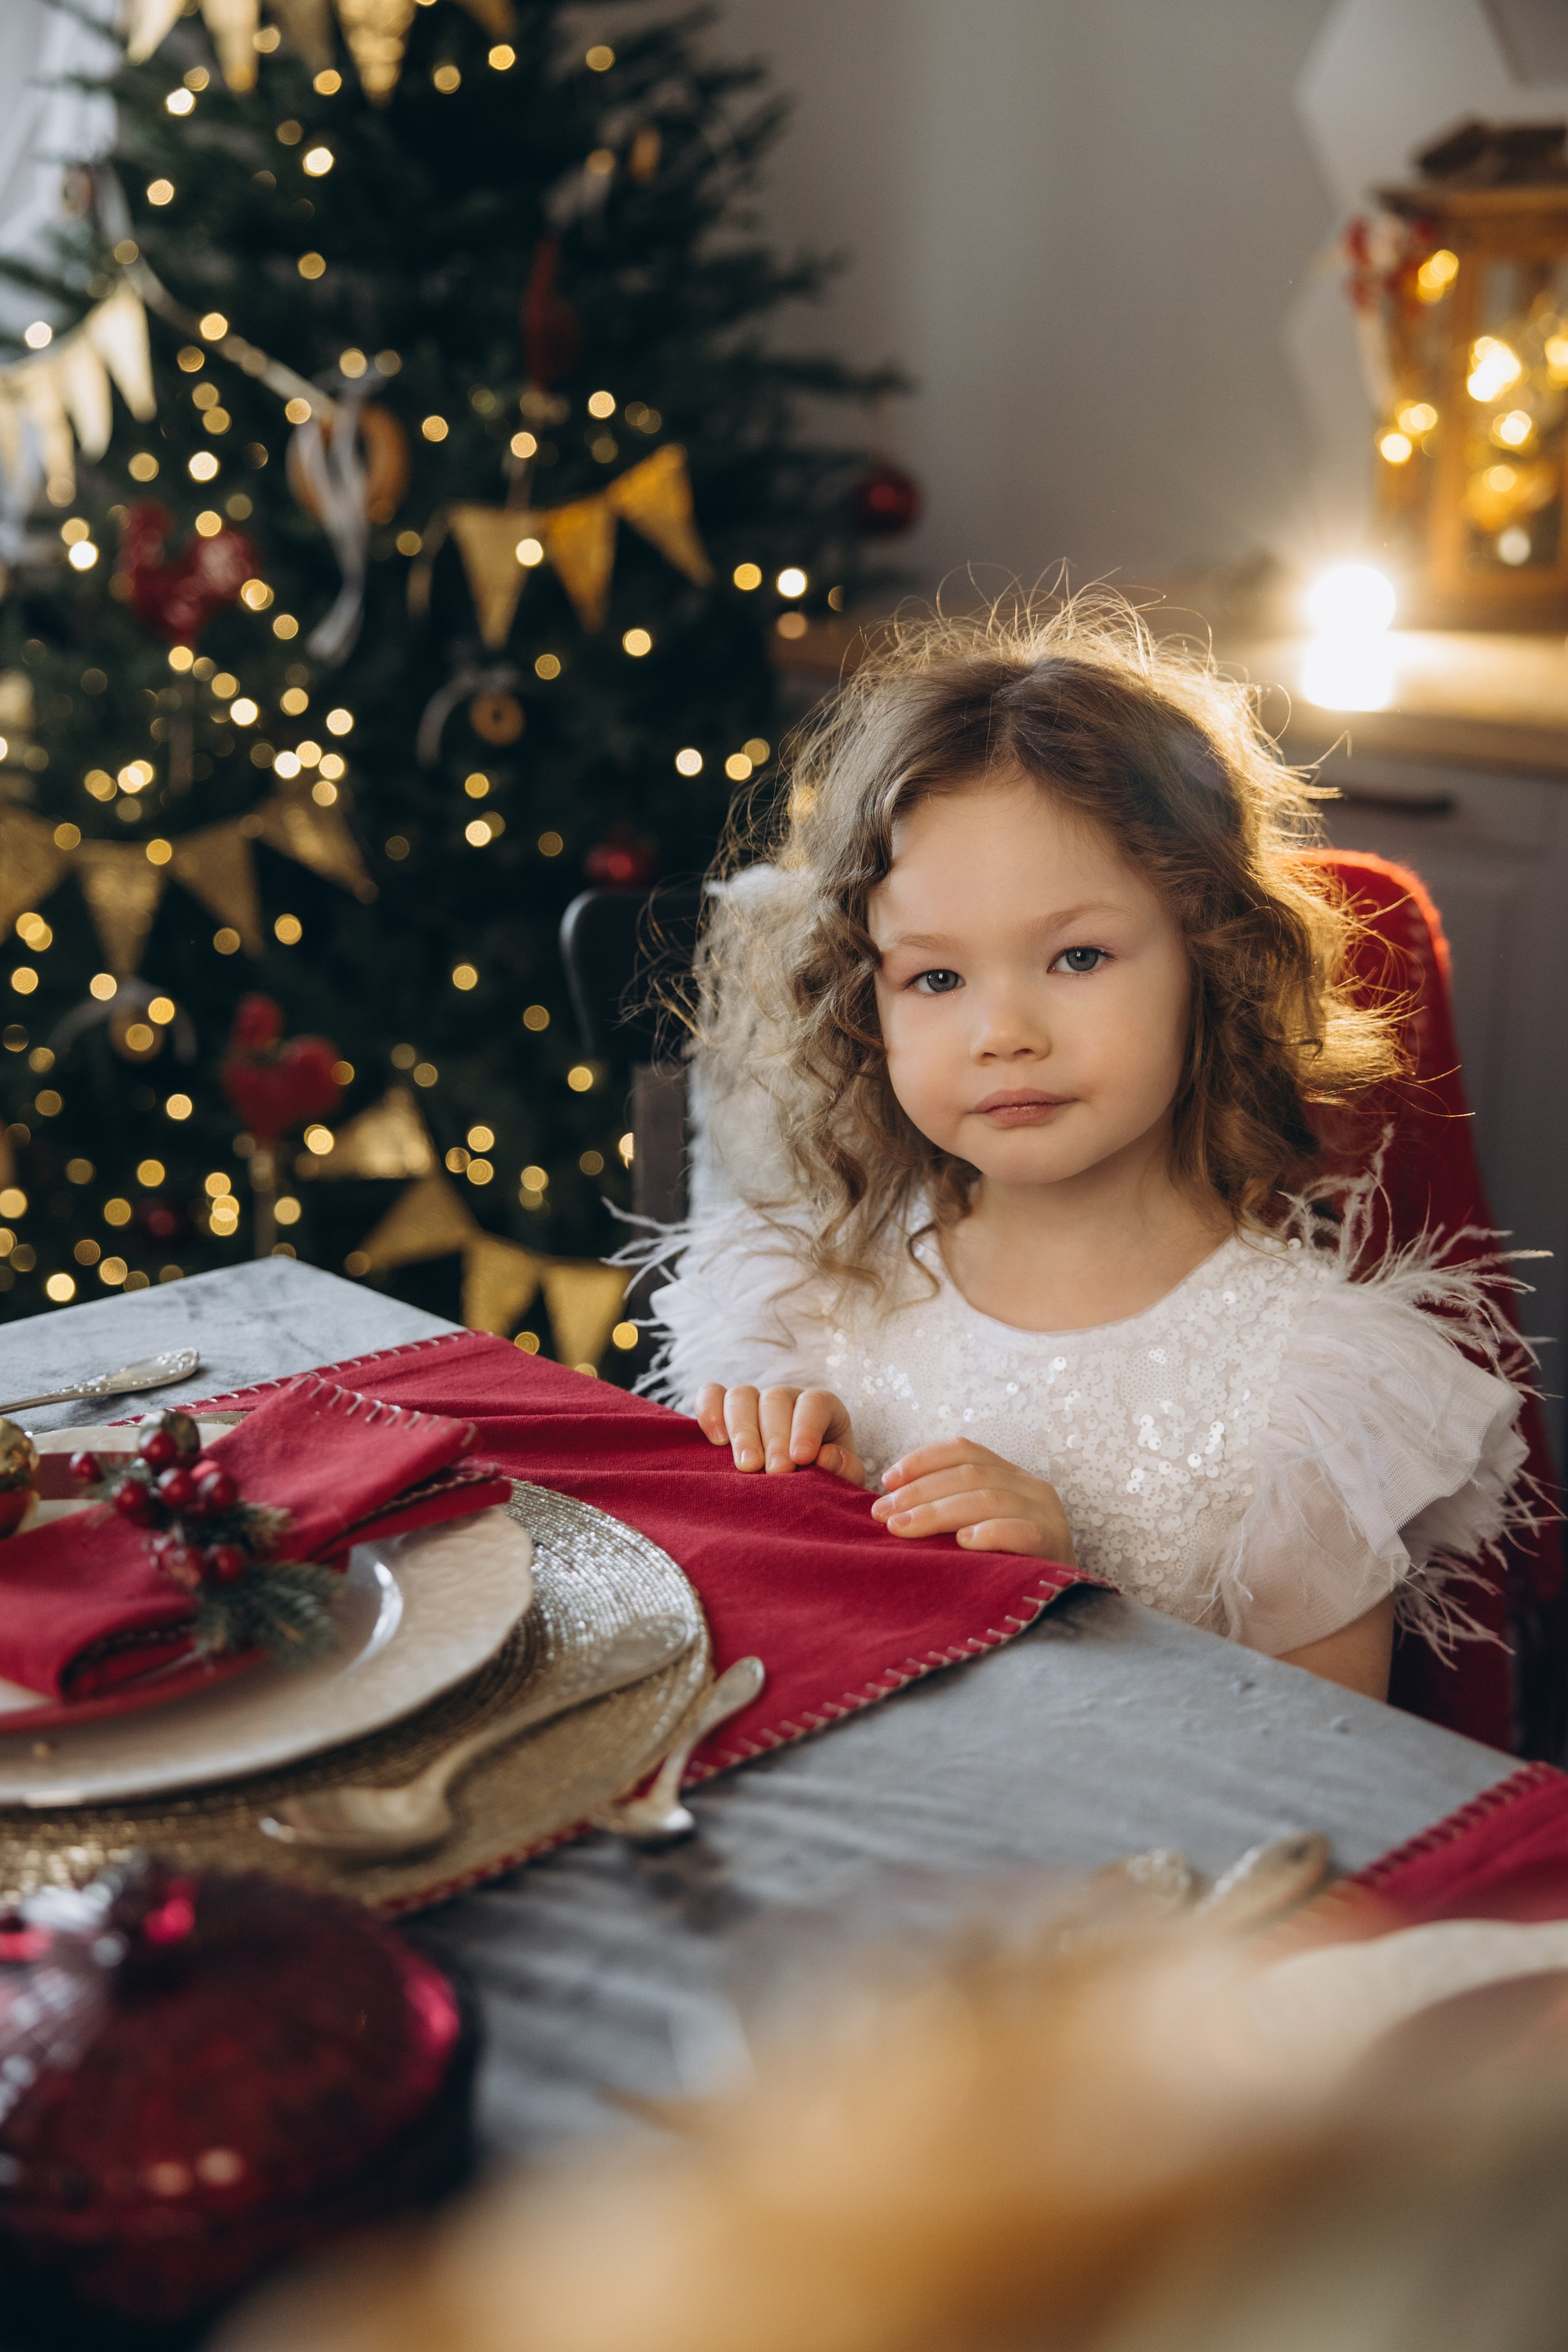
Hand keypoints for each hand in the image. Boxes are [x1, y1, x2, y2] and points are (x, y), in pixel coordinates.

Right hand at [694, 1385, 865, 1486]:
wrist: (793, 1491)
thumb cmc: (822, 1480)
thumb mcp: (843, 1478)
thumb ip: (845, 1469)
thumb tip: (826, 1456)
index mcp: (821, 1407)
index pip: (815, 1402)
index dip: (807, 1427)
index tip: (802, 1458)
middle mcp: (786, 1398)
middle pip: (776, 1399)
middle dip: (775, 1438)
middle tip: (776, 1472)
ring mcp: (753, 1401)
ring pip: (742, 1395)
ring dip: (742, 1430)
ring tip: (747, 1467)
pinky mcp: (723, 1409)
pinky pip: (711, 1395)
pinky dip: (709, 1412)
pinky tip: (716, 1441)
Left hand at [871, 1439, 1076, 1560]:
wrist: (1057, 1601)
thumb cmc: (1005, 1563)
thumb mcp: (976, 1527)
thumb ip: (947, 1509)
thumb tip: (889, 1506)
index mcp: (1009, 1475)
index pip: (963, 1451)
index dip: (922, 1460)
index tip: (886, 1481)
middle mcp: (1030, 1485)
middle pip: (968, 1475)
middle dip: (919, 1492)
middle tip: (882, 1513)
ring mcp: (1046, 1512)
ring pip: (987, 1498)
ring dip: (938, 1512)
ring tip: (903, 1528)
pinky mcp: (1054, 1542)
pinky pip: (1020, 1530)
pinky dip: (988, 1533)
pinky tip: (961, 1542)